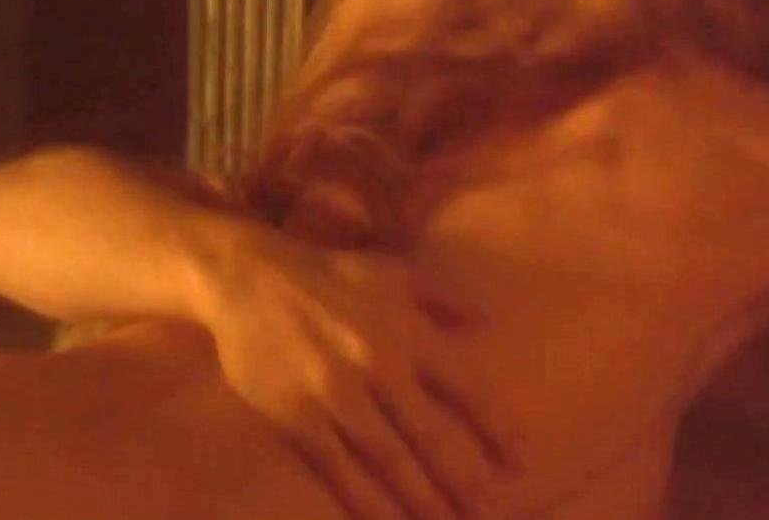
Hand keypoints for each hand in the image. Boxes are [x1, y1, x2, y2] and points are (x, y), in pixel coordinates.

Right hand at [189, 234, 518, 519]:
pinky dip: (365, 501)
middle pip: (431, 437)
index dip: (497, 429)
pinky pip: (338, 470)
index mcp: (409, 333)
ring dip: (420, 500)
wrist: (249, 280)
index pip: (467, 389)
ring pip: (388, 461)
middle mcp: (379, 367)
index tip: (519, 463)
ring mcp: (336, 396)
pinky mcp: (298, 419)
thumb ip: (444, 298)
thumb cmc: (331, 277)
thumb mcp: (395, 273)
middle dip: (462, 480)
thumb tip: (492, 318)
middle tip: (487, 512)